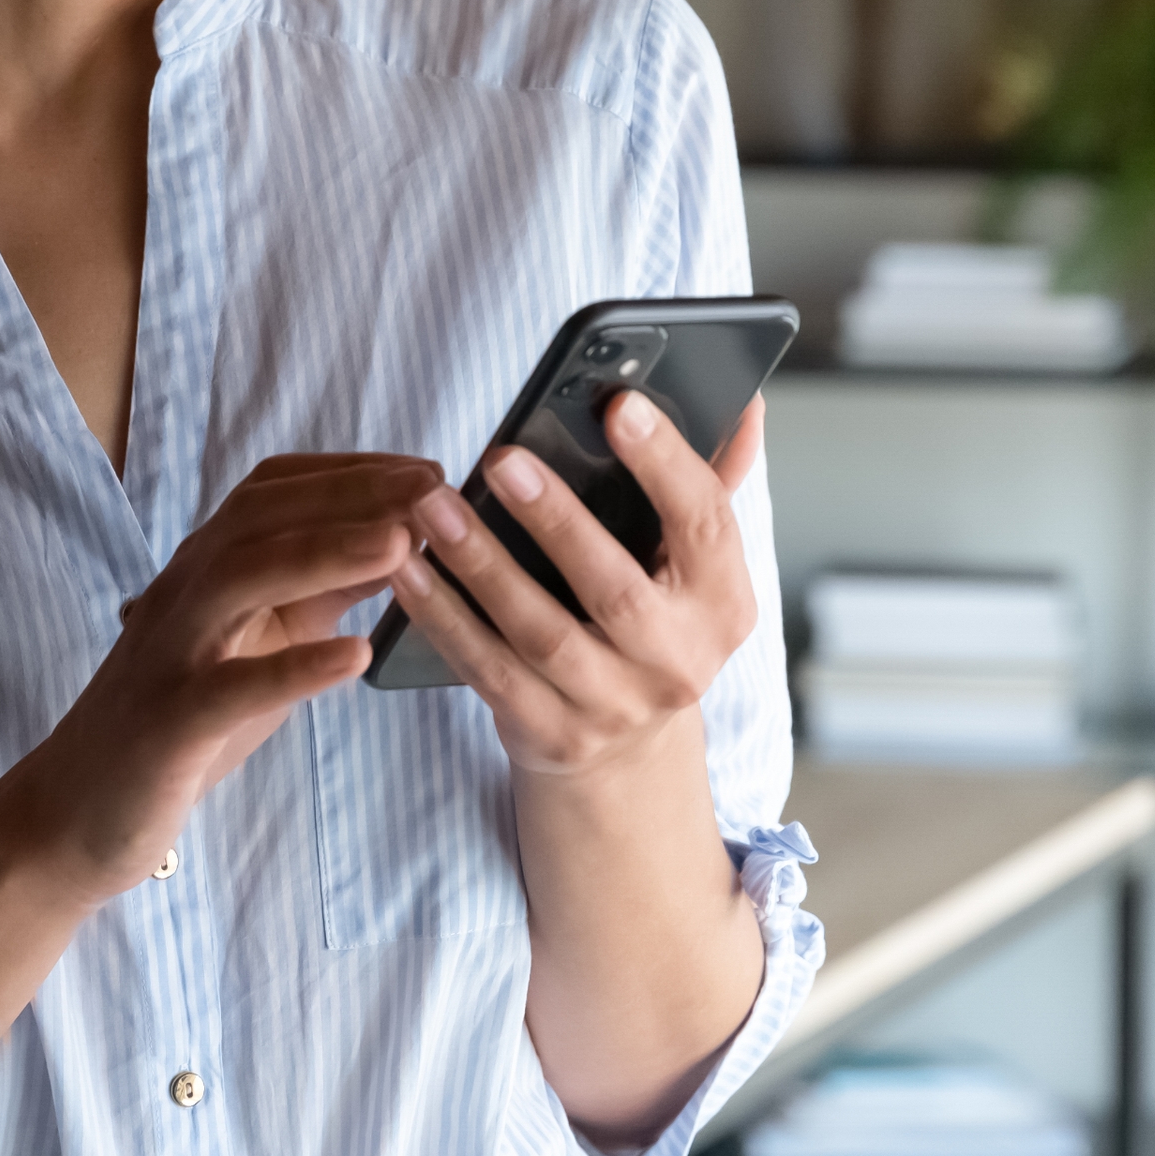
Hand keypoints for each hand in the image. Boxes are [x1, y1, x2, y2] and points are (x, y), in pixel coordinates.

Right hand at [0, 449, 440, 897]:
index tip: (426, 468)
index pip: (273, 490)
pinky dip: (294, 668)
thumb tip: (397, 540)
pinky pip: (230, 688)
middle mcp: (183, 592)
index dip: (352, 470)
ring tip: (403, 542)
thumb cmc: (184, 719)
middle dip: (351, 494)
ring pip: (242, 578)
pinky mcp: (168, 721)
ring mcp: (171, 652)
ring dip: (326, 552)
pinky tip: (355, 657)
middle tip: (434, 489)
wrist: (77, 808)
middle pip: (262, 516)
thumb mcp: (257, 640)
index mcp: (205, 568)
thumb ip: (314, 592)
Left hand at [391, 394, 764, 780]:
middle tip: (502, 458)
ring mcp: (613, 707)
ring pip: (540, 631)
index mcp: (723, 603)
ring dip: (481, 564)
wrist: (626, 753)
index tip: (619, 404)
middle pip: (614, 588)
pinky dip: (443, 618)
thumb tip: (746, 402)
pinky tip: (408, 570)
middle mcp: (678, 662)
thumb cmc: (653, 623)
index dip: (665, 462)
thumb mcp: (692, 566)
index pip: (704, 522)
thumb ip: (710, 482)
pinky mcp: (551, 734)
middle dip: (556, 519)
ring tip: (433, 506)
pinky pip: (487, 671)